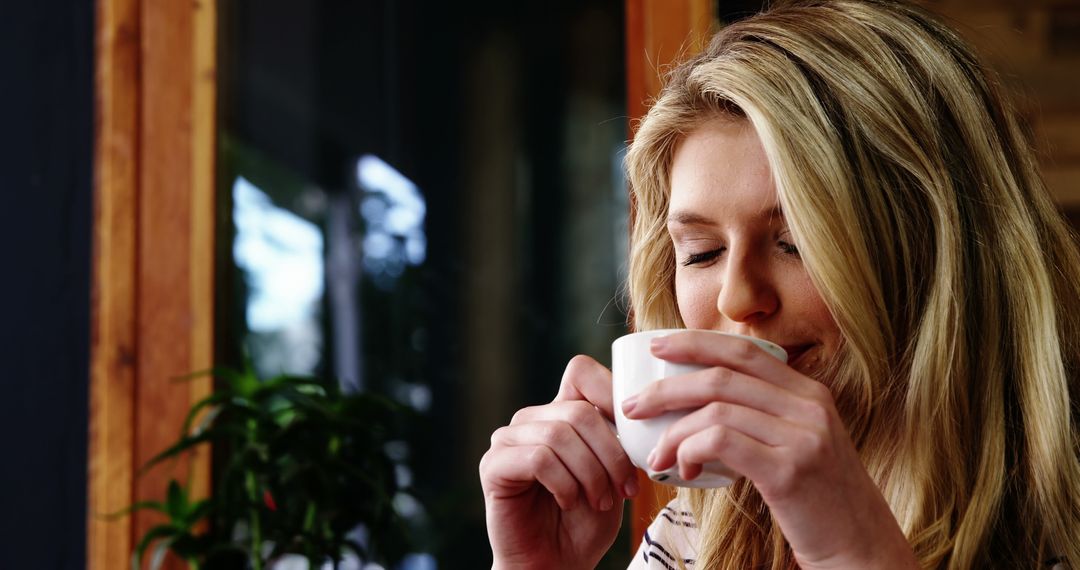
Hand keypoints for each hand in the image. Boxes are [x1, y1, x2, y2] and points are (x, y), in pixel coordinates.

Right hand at [479, 355, 638, 569]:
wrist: (556, 565)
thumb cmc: (586, 522)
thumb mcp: (614, 475)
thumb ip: (618, 439)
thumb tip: (638, 411)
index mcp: (560, 413)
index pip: (580, 371)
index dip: (611, 393)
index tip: (635, 435)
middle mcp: (531, 419)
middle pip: (579, 410)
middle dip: (611, 453)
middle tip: (624, 489)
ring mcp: (508, 440)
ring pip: (560, 434)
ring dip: (591, 473)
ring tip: (600, 501)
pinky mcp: (494, 466)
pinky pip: (539, 458)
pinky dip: (564, 483)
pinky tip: (568, 502)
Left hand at [622, 331, 916, 568]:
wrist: (859, 548)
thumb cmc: (815, 501)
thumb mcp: (798, 444)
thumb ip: (763, 418)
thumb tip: (696, 406)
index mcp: (809, 392)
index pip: (743, 350)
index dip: (695, 342)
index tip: (654, 346)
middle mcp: (810, 406)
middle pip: (721, 376)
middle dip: (666, 387)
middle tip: (632, 406)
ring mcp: (803, 436)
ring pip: (715, 410)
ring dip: (673, 432)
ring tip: (656, 455)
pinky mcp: (790, 470)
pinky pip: (721, 442)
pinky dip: (691, 451)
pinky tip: (684, 471)